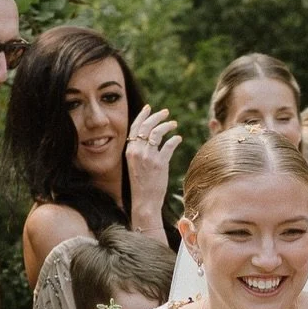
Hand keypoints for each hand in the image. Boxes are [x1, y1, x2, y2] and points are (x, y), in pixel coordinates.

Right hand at [125, 105, 180, 223]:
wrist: (144, 200)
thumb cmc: (141, 184)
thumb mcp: (136, 164)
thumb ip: (140, 150)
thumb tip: (149, 137)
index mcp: (129, 150)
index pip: (135, 127)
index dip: (142, 115)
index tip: (149, 107)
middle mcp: (137, 151)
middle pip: (147, 126)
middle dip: (157, 116)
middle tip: (166, 113)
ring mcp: (148, 157)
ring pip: (158, 133)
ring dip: (167, 126)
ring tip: (174, 124)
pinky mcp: (160, 163)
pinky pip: (169, 145)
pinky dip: (175, 139)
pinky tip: (178, 138)